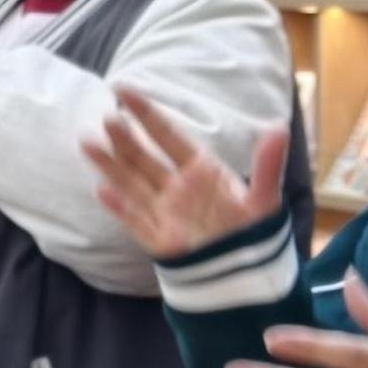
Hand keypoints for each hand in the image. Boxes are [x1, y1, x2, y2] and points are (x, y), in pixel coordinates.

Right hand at [83, 87, 288, 260]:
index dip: (147, 114)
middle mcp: (177, 188)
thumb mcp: (263, 198)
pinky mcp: (159, 241)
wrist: (248, 276)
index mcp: (200, 171)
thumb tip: (279, 127)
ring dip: (111, 165)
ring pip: (132, 184)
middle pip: (144, 158)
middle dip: (125, 139)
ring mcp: (165, 213)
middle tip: (107, 117)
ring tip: (87, 143)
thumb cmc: (253, 233)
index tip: (124, 90)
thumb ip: (268, 165)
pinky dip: (119, 208)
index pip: (168, 136)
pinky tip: (101, 191)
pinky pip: (136, 221)